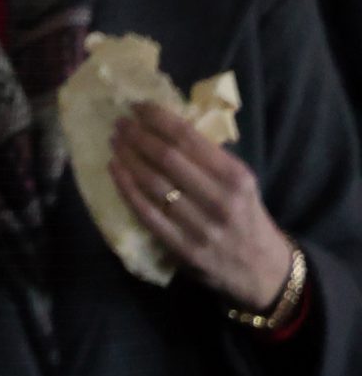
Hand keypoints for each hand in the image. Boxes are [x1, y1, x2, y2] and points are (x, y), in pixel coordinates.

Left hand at [109, 103, 294, 311]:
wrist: (261, 269)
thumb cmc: (245, 216)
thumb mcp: (241, 183)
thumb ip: (210, 159)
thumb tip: (166, 126)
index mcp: (235, 177)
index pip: (189, 139)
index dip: (158, 119)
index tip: (138, 106)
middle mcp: (219, 199)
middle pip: (166, 158)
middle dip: (138, 136)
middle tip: (120, 122)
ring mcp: (199, 225)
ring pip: (152, 184)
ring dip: (128, 158)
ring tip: (114, 142)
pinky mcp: (181, 247)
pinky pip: (145, 212)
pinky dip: (126, 187)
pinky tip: (114, 170)